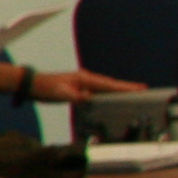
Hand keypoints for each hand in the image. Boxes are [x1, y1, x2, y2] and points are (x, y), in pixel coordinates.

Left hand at [28, 69, 144, 102]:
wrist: (32, 85)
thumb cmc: (45, 88)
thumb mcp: (60, 94)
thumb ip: (75, 97)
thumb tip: (88, 99)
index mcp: (85, 79)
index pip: (109, 84)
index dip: (124, 87)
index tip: (139, 88)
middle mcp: (87, 79)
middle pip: (111, 84)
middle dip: (127, 87)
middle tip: (144, 90)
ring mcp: (83, 83)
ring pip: (105, 87)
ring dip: (119, 90)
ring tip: (134, 93)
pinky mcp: (79, 88)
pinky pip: (98, 91)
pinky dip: (107, 93)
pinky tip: (112, 98)